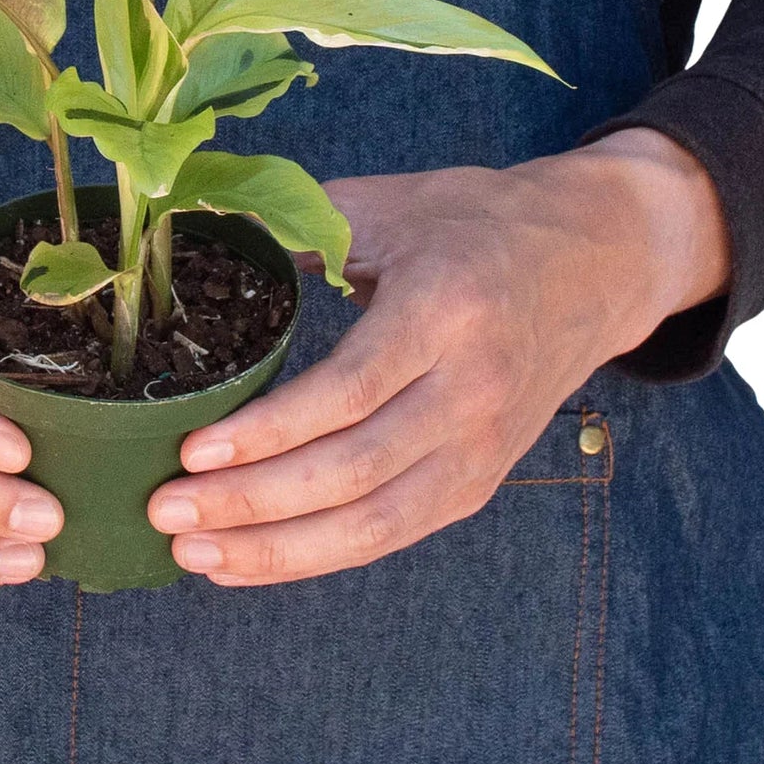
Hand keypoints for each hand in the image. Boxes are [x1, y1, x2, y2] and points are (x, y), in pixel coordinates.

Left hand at [147, 128, 729, 585]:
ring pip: (375, 524)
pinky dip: (319, 556)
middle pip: (354, 471)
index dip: (268, 432)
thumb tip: (202, 236)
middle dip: (252, 503)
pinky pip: (394, 533)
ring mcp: (484, 444)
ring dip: (278, 550)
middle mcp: (473, 387)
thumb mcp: (391, 202)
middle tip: (166, 511)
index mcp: (445, 309)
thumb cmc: (478, 222)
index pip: (349, 390)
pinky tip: (253, 561)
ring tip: (194, 554)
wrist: (597, 260)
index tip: (192, 451)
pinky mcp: (483, 479)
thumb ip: (300, 223)